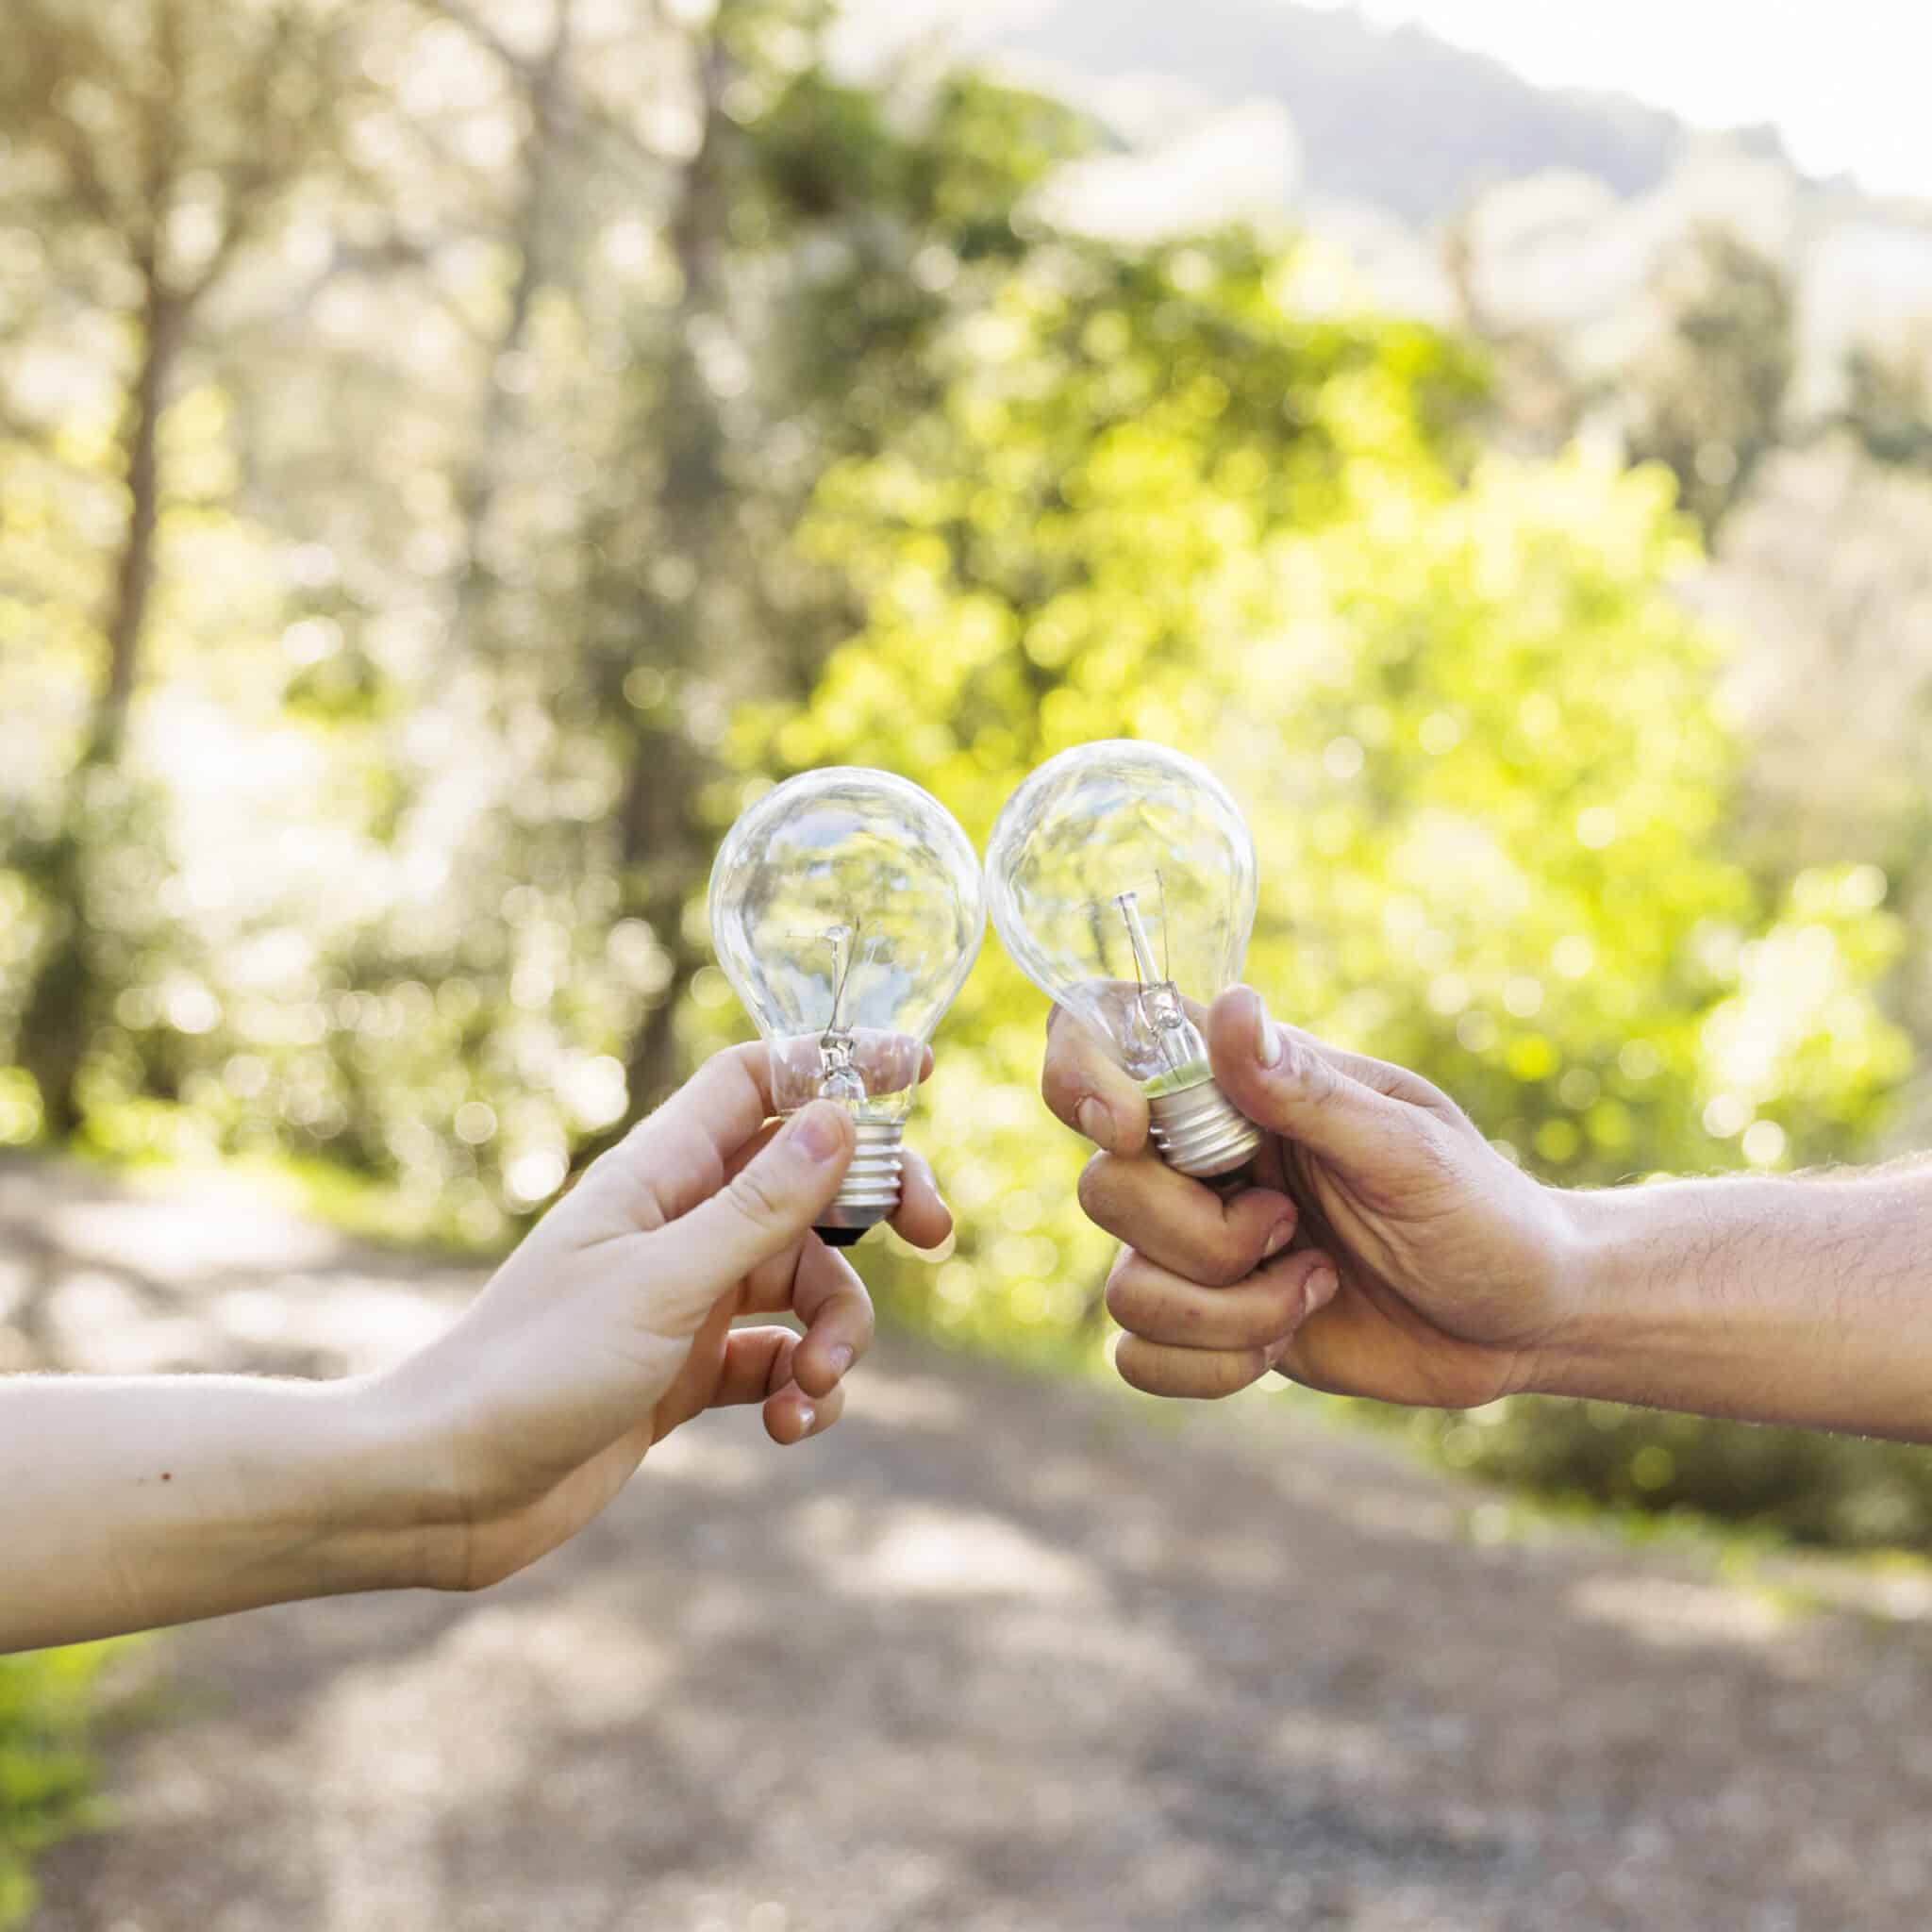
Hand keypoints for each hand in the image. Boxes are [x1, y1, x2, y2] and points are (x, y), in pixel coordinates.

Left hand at [381, 1045, 949, 1589]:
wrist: (443, 1490)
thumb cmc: (533, 1367)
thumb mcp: (664, 1282)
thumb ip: (759, 1205)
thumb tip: (840, 1115)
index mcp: (661, 1174)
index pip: (761, 1082)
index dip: (838, 1065)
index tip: (920, 1073)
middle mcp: (679, 1223)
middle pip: (809, 1182)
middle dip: (876, 1206)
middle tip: (935, 1234)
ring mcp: (686, 1298)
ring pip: (806, 1283)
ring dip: (837, 1333)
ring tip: (812, 1387)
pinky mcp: (687, 1373)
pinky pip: (778, 1359)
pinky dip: (800, 1390)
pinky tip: (786, 1427)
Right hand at [1042, 986, 1574, 1407]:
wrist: (1523, 1323)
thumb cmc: (1482, 1214)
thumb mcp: (1408, 1149)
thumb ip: (1308, 1091)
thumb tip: (1229, 1006)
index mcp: (1242, 1085)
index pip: (1108, 1036)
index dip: (1082, 1074)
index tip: (1131, 1130)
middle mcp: (1202, 1157)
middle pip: (1102, 1187)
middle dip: (1200, 1237)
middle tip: (1294, 1232)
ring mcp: (1195, 1243)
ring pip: (1122, 1286)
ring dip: (1227, 1313)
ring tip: (1314, 1288)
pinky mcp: (1205, 1322)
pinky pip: (1138, 1355)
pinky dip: (1210, 1367)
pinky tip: (1284, 1340)